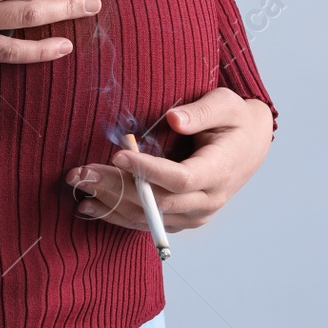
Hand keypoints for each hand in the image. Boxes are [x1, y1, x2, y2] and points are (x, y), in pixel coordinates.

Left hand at [64, 88, 273, 231]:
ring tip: (78, 186)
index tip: (116, 154)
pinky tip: (91, 205)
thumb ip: (201, 111)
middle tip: (80, 172)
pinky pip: (146, 223)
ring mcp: (194, 215)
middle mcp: (207, 201)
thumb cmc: (234, 120)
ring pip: (147, 217)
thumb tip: (173, 119)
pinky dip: (117, 214)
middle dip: (115, 186)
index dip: (146, 170)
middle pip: (156, 202)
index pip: (179, 178)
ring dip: (109, 203)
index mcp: (219, 172)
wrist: (249, 146)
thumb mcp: (226, 105)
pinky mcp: (181, 219)